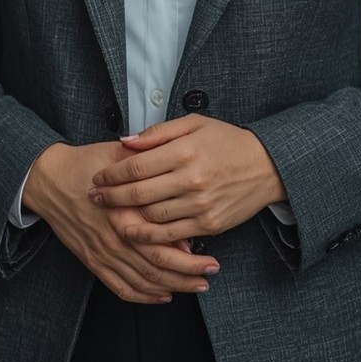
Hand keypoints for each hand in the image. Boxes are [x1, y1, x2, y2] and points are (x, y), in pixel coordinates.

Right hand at [24, 140, 217, 304]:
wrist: (50, 179)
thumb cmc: (86, 164)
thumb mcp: (120, 156)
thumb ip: (148, 169)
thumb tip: (176, 189)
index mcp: (124, 209)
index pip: (162, 239)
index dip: (189, 251)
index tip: (210, 253)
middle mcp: (115, 235)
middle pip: (157, 264)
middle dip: (187, 274)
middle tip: (209, 274)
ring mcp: (103, 251)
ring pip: (142, 279)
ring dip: (171, 286)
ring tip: (195, 286)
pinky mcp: (93, 260)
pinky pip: (120, 286)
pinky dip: (143, 296)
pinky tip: (161, 295)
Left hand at [87, 115, 286, 241]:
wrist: (267, 166)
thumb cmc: (227, 141)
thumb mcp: (194, 124)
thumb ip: (158, 133)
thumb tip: (125, 142)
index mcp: (185, 151)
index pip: (136, 166)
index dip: (111, 174)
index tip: (98, 176)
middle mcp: (191, 179)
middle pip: (138, 194)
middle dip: (110, 197)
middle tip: (93, 197)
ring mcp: (200, 205)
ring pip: (151, 218)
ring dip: (126, 218)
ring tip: (110, 215)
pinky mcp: (209, 225)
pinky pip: (171, 236)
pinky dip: (150, 237)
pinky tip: (136, 232)